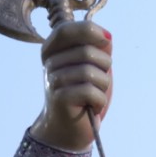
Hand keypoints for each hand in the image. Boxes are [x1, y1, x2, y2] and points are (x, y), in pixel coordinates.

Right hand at [32, 19, 111, 150]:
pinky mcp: (59, 98)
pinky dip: (99, 100)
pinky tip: (92, 106)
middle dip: (105, 66)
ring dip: (103, 85)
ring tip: (95, 94)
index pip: (68, 29)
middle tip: (99, 80)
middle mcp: (49, 63)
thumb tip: (107, 36)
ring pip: (91, 72)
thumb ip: (98, 48)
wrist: (69, 127)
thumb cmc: (83, 92)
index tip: (106, 41)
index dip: (90, 31)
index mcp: (52, 50)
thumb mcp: (93, 65)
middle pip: (87, 51)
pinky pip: (91, 91)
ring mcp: (52, 80)